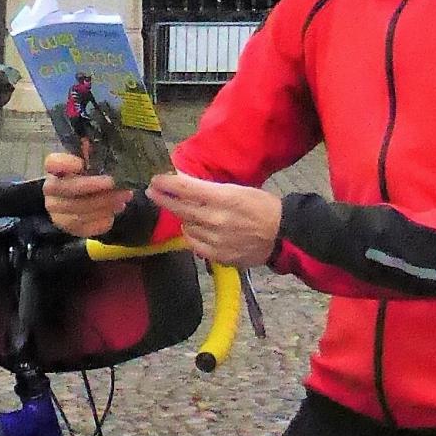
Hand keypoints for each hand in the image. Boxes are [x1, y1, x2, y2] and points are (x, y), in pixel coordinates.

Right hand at [43, 150, 124, 239]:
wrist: (77, 203)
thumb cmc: (85, 178)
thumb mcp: (89, 162)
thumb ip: (92, 153)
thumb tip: (101, 140)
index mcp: (54, 170)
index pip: (52, 163)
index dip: (65, 163)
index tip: (81, 163)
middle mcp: (50, 191)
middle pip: (71, 190)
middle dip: (97, 188)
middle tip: (118, 185)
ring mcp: (57, 212)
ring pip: (80, 210)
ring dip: (105, 204)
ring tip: (123, 198)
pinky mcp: (68, 229)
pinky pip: (86, 227)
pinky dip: (103, 220)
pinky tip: (114, 211)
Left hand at [146, 169, 282, 267]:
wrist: (282, 234)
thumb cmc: (262, 206)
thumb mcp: (238, 189)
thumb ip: (211, 189)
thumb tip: (185, 184)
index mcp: (223, 197)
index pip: (186, 188)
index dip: (167, 183)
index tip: (155, 180)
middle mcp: (216, 218)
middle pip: (180, 208)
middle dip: (163, 198)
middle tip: (152, 192)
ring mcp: (216, 239)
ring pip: (186, 226)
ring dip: (184, 218)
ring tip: (188, 213)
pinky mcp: (218, 255)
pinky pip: (194, 244)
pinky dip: (192, 235)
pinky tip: (196, 229)